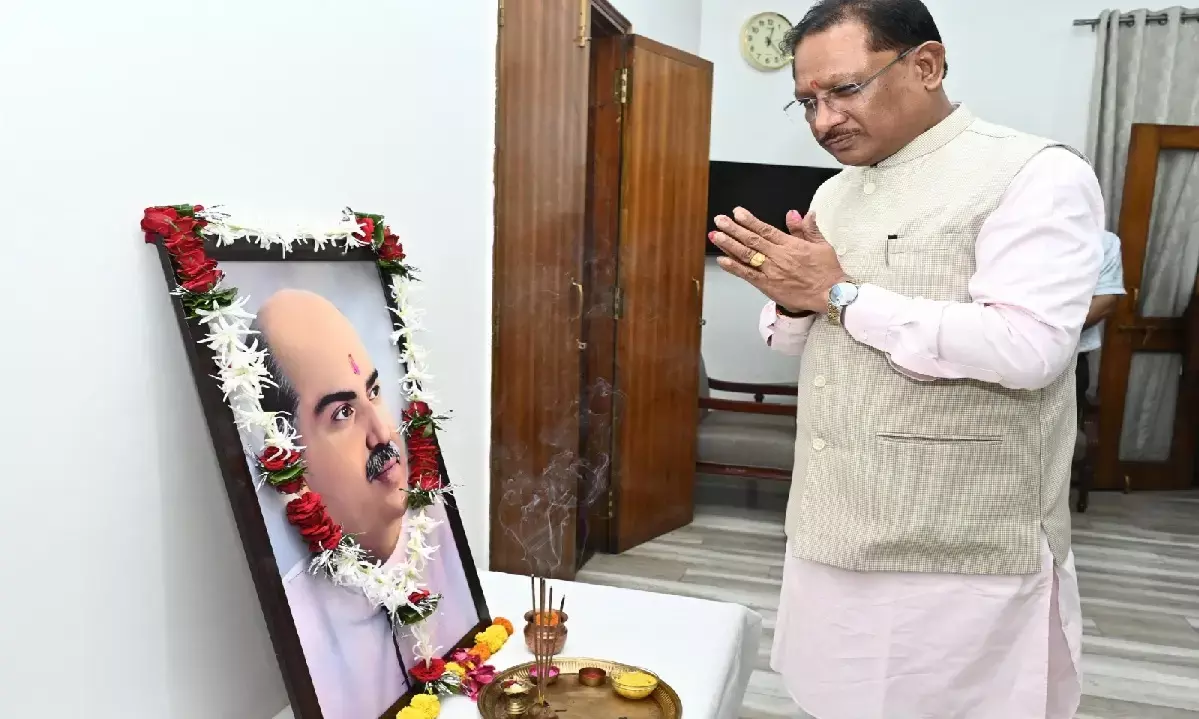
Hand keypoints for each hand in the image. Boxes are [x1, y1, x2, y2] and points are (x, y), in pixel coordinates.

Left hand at [709, 207, 847, 313]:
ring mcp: (772, 271)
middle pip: (752, 239)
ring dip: (729, 244)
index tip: (737, 212)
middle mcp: (778, 256)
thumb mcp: (821, 245)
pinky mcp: (768, 286)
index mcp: (790, 245)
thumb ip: (807, 229)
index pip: (765, 229)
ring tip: (715, 235)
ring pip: (747, 255)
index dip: (749, 220)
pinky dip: (734, 267)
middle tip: (720, 220)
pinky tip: (722, 260)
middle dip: (733, 229)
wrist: (830, 294)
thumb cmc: (828, 272)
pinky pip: (748, 275)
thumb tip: (798, 213)